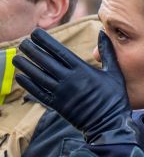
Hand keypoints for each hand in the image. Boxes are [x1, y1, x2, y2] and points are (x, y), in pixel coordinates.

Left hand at [13, 28, 136, 144]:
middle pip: (45, 62)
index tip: (35, 33)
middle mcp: (68, 80)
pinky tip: (21, 77)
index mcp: (82, 69)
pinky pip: (39, 93)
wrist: (109, 124)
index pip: (58, 51)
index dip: (45, 41)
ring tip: (16, 57)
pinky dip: (28, 85)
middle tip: (23, 42)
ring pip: (38, 76)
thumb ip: (107, 51)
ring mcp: (61, 93)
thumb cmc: (114, 96)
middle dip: (32, 51)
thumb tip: (102, 32)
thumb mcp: (114, 71)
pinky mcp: (57, 106)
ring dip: (26, 66)